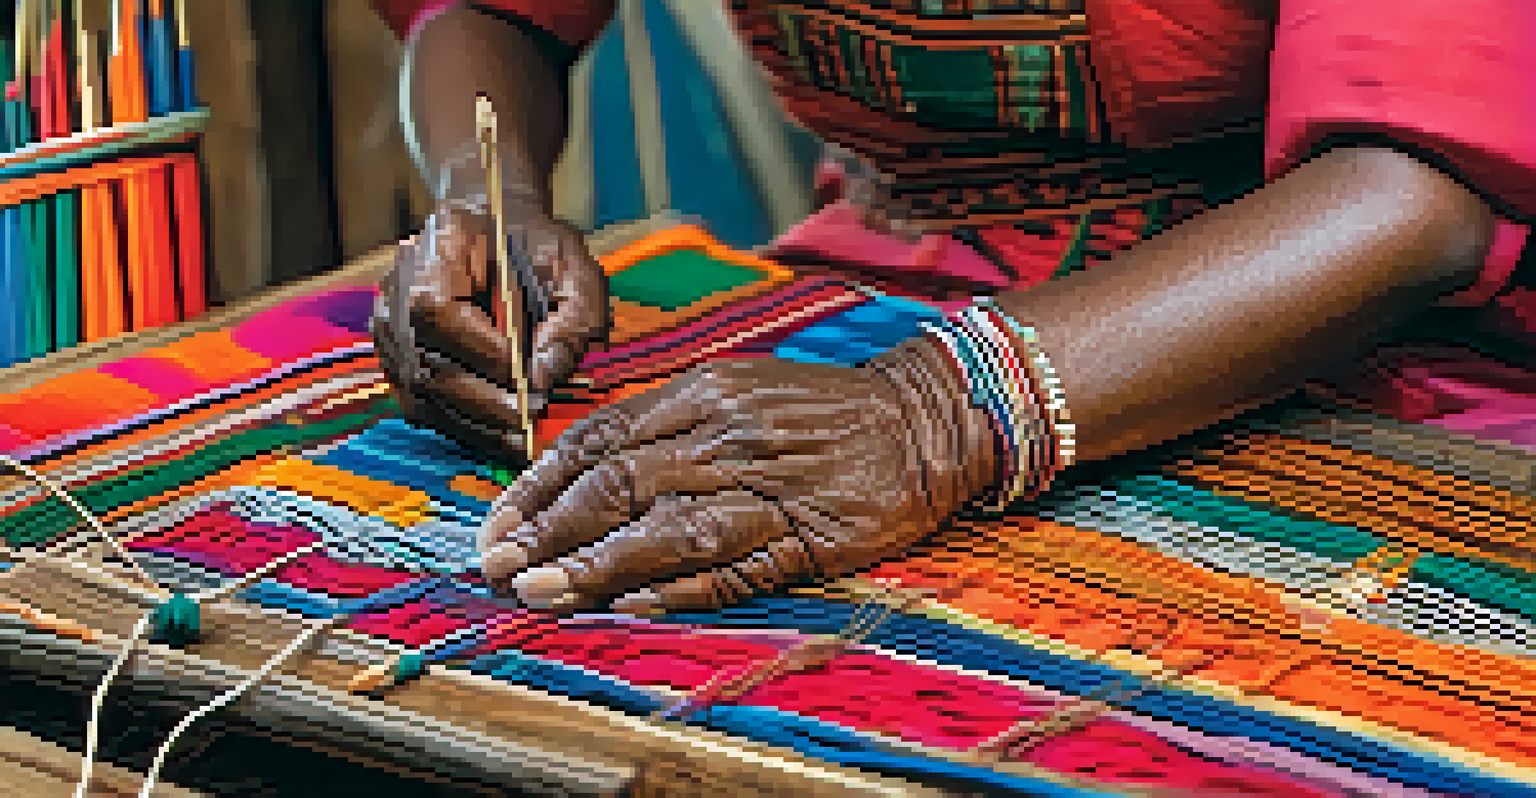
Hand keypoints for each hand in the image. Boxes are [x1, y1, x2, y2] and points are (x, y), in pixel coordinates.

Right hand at [372, 187, 607, 460]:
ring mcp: (390, 331)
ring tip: (521, 436)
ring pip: (422, 395)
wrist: (501, 232)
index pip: (439, 311)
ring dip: (474, 423)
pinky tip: (501, 433)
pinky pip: (423, 406)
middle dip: (484, 401)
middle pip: (425, 365)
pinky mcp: (397, 363)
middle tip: (531, 417)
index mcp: (436, 251)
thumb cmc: (540, 251)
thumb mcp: (574, 273)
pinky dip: (462, 424)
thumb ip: (570, 321)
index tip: (527, 377)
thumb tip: (543, 377)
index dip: (481, 350)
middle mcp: (397, 293)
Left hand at [477, 336, 1002, 613]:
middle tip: (496, 567)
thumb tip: (584, 467)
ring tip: (541, 594)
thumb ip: (667, 425)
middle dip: (549, 530)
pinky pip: (735, 567)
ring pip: (667, 529)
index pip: (600, 439)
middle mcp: (726, 437)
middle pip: (620, 484)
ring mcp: (768, 489)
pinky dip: (679, 588)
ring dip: (597, 564)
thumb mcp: (738, 389)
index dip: (540, 484)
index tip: (498, 523)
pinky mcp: (809, 537)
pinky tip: (631, 605)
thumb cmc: (821, 410)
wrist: (923, 419)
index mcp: (703, 395)